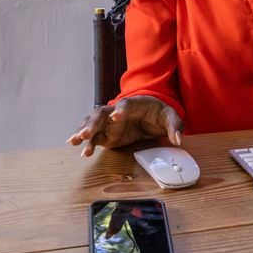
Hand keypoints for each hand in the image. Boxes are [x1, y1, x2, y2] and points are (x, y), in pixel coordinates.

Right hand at [67, 95, 182, 156]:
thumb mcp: (171, 117)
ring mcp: (109, 123)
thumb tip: (178, 139)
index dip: (120, 110)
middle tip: (86, 133)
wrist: (151, 117)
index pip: (125, 104)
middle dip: (93, 122)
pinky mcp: (107, 135)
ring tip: (75, 141)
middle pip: (102, 113)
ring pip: (93, 124)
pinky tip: (79, 149)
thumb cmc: (159, 113)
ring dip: (84, 131)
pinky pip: (94, 138)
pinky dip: (87, 142)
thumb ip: (175, 126)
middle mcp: (117, 112)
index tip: (116, 117)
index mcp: (133, 103)